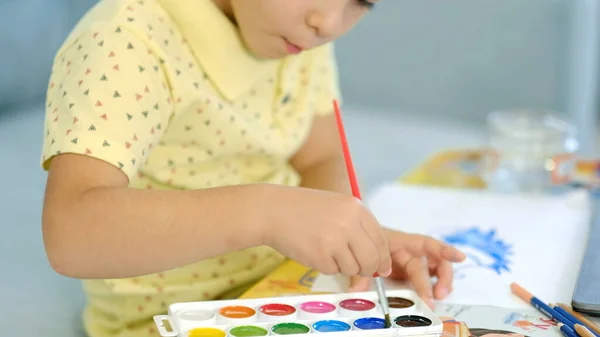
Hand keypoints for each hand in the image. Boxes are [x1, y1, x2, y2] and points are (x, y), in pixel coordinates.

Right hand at [259, 185, 392, 277]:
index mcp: (356, 208)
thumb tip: (380, 262)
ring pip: (353, 268)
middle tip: (359, 270)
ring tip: (326, 250)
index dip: (383, 257)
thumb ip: (358, 228)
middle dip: (368, 269)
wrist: (272, 210)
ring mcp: (335, 240)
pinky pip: (333, 271)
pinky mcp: (321, 256)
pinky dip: (326, 266)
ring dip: (343, 266)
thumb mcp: (336, 207)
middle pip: (371, 258)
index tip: (382, 267)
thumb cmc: (303, 209)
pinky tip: (313, 250)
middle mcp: (349, 223)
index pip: (380, 240)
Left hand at [348, 229, 465, 307]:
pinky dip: (435, 287)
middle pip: (434, 263)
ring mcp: (416, 260)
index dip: (444, 250)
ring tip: (438, 297)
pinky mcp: (415, 271)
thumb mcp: (364, 255)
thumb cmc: (367, 242)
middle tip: (436, 296)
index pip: (426, 244)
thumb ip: (361, 275)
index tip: (461, 257)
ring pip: (437, 270)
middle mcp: (413, 251)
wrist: (360, 237)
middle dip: (439, 280)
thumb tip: (355, 291)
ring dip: (442, 283)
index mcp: (402, 242)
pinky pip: (431, 278)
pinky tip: (434, 296)